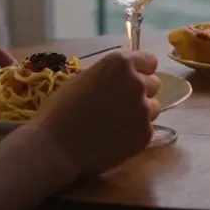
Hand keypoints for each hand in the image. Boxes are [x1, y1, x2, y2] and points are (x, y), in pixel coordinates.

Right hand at [33, 50, 161, 180]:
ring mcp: (144, 110)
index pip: (149, 61)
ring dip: (140, 113)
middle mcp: (137, 83)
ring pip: (153, 107)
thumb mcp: (82, 79)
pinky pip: (147, 129)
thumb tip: (120, 78)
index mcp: (120, 63)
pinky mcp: (145, 135)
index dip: (140, 70)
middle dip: (141, 92)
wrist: (56, 148)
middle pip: (154, 84)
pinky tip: (115, 138)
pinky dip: (135, 133)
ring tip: (116, 123)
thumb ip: (108, 74)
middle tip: (120, 104)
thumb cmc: (60, 110)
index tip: (131, 80)